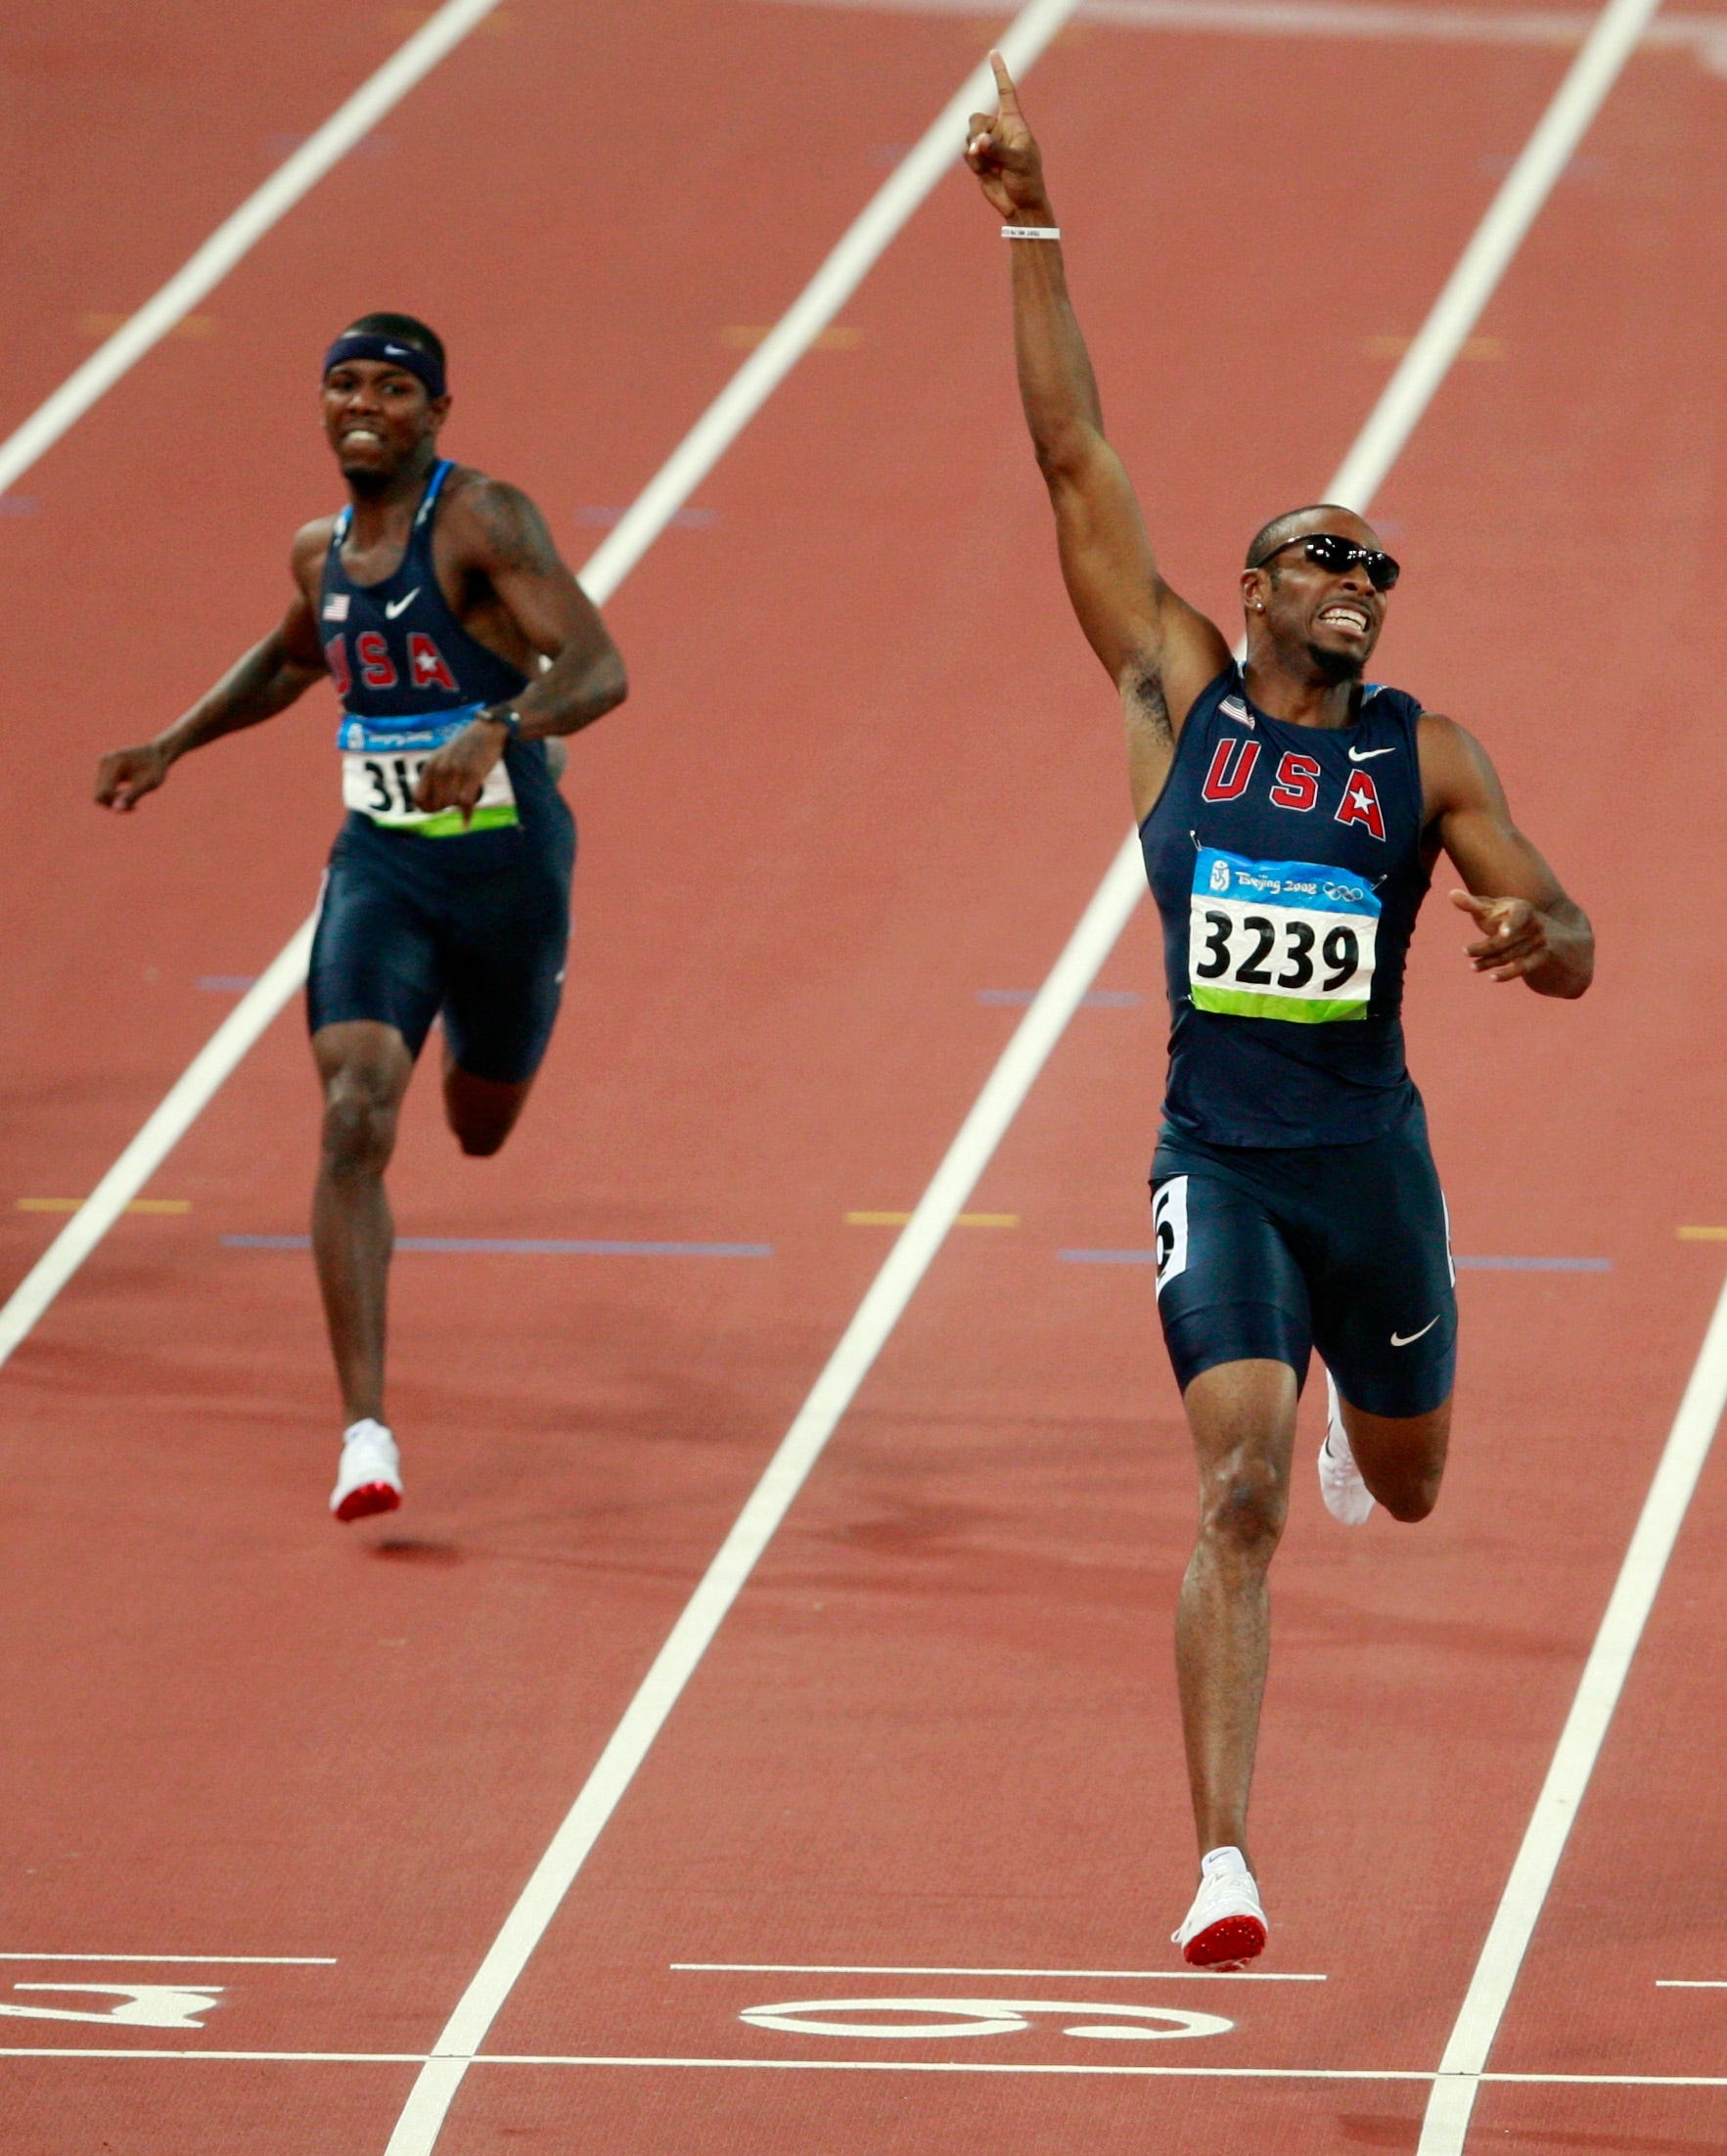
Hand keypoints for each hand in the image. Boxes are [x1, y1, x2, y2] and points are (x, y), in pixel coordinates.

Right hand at [95, 741, 171, 811]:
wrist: (156, 752)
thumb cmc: (156, 768)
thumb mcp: (149, 784)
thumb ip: (132, 796)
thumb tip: (116, 809)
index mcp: (114, 763)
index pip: (103, 793)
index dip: (115, 803)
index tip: (134, 805)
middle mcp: (104, 761)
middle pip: (99, 795)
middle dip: (114, 804)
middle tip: (134, 805)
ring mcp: (102, 763)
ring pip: (99, 793)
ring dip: (114, 801)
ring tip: (134, 801)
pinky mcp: (103, 766)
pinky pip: (102, 787)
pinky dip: (113, 795)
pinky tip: (129, 794)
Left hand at [414, 717, 505, 823]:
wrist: (487, 732)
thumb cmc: (466, 748)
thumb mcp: (443, 758)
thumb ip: (434, 776)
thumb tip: (422, 802)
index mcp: (430, 766)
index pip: (418, 798)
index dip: (425, 808)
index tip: (436, 809)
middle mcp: (441, 768)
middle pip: (436, 804)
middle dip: (444, 808)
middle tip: (453, 804)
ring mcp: (457, 771)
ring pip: (450, 803)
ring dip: (456, 808)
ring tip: (463, 802)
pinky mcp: (474, 774)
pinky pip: (466, 802)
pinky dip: (466, 816)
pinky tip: (466, 823)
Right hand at [965, 51, 1049, 219]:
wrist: (1020, 206)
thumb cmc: (1028, 181)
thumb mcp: (1017, 163)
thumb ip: (997, 150)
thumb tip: (978, 141)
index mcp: (1014, 123)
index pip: (1006, 92)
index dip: (999, 73)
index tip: (994, 53)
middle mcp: (1000, 130)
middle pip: (976, 118)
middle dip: (975, 131)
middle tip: (983, 146)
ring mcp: (988, 144)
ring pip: (968, 136)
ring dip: (975, 151)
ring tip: (989, 165)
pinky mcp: (980, 159)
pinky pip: (967, 153)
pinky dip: (973, 162)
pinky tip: (984, 171)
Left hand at [1450, 889, 1552, 982]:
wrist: (1535, 927)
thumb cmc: (1505, 915)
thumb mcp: (1490, 908)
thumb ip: (1471, 903)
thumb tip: (1451, 894)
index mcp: (1523, 908)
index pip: (1519, 916)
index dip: (1511, 924)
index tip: (1503, 933)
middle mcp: (1535, 924)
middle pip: (1506, 941)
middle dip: (1485, 947)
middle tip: (1465, 951)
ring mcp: (1540, 941)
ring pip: (1510, 955)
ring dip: (1490, 962)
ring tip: (1472, 966)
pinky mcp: (1540, 956)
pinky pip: (1523, 967)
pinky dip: (1507, 974)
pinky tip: (1491, 977)